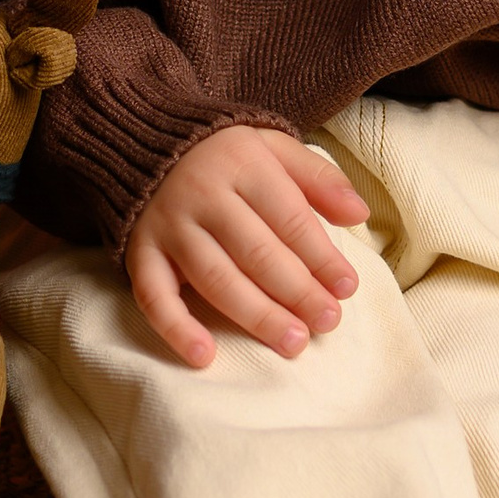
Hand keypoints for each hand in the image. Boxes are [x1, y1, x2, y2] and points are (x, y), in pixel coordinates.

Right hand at [126, 127, 368, 370]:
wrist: (147, 142)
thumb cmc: (227, 155)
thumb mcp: (275, 147)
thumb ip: (319, 177)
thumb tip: (359, 212)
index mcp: (242, 163)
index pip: (289, 217)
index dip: (321, 256)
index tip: (346, 288)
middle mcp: (202, 193)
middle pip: (256, 252)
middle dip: (297, 292)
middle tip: (327, 322)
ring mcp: (168, 225)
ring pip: (215, 278)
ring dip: (256, 316)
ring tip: (293, 342)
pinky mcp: (139, 252)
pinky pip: (154, 296)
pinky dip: (177, 329)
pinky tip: (204, 356)